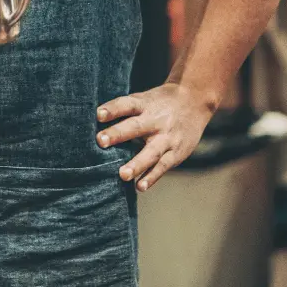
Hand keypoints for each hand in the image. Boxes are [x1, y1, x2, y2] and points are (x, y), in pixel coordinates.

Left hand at [95, 83, 216, 191]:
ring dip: (136, 164)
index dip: (112, 109)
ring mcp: (167, 138)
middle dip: (118, 134)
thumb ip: (123, 111)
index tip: (98, 114)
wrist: (195, 101)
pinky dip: (151, 177)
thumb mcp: (144, 99)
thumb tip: (91, 124)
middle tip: (100, 141)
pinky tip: (139, 186)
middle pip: (135, 127)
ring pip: (151, 152)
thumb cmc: (159, 103)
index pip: (126, 104)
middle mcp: (155, 120)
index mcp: (144, 104)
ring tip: (122, 175)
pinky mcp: (176, 153)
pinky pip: (163, 166)